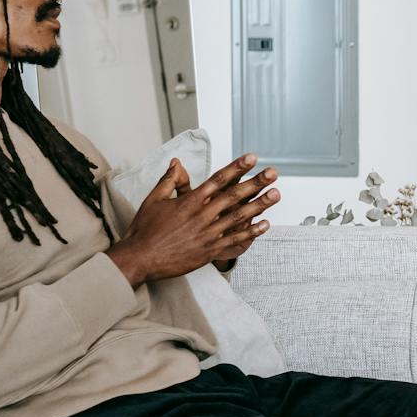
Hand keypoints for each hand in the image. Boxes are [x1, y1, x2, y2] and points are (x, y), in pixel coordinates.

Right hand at [106, 154, 280, 285]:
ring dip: (259, 205)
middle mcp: (201, 215)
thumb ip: (169, 180)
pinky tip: (265, 224)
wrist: (140, 258)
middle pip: (233, 195)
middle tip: (273, 173)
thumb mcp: (154, 200)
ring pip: (238, 217)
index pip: (218, 180)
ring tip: (276, 194)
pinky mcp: (209, 250)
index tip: (251, 158)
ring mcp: (207, 234)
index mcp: (189, 201)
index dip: (236, 167)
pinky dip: (251, 232)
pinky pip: (234, 240)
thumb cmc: (144, 230)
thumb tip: (177, 162)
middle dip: (255, 183)